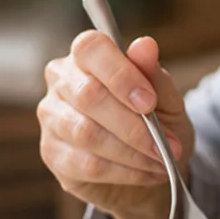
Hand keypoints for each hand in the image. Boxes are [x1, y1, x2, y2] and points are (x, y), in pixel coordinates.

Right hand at [38, 30, 195, 218]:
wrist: (153, 166)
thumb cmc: (157, 122)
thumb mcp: (166, 99)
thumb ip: (154, 75)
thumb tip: (145, 45)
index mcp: (87, 56)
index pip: (90, 48)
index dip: (120, 75)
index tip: (149, 102)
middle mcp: (61, 81)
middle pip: (88, 96)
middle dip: (133, 124)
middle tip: (168, 144)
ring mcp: (52, 117)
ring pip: (87, 133)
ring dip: (132, 152)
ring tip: (162, 160)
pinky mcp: (52, 154)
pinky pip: (87, 164)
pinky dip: (125, 171)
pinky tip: (147, 173)